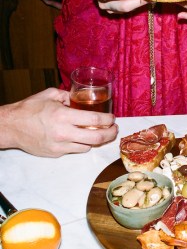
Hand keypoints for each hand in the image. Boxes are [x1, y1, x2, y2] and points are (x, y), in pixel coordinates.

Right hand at [2, 88, 117, 156]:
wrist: (10, 127)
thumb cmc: (29, 109)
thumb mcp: (49, 95)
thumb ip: (68, 96)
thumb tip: (81, 98)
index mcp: (63, 115)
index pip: (95, 120)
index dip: (108, 120)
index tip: (112, 118)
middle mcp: (63, 132)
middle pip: (97, 138)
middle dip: (110, 134)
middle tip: (114, 129)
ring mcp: (60, 145)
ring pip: (88, 146)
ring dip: (96, 140)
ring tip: (100, 133)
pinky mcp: (56, 153)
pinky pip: (75, 150)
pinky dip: (82, 144)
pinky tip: (82, 137)